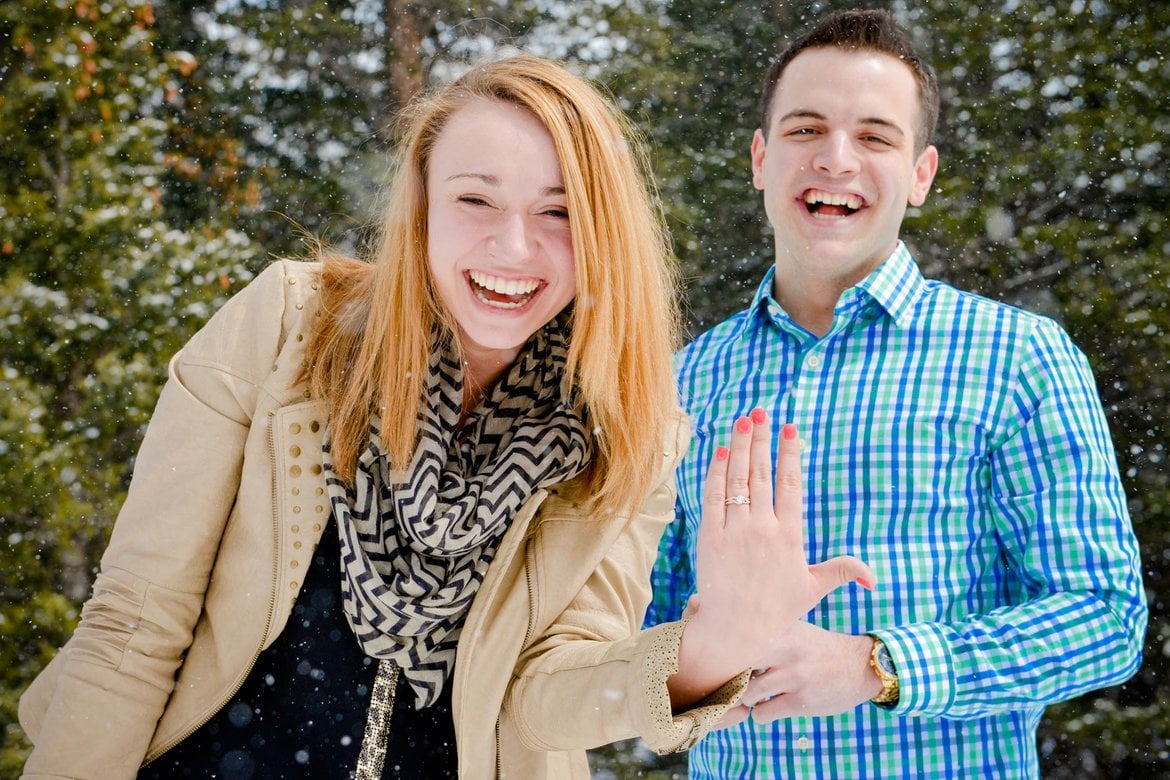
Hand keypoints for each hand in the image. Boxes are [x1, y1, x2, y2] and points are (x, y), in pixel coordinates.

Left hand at [670, 410, 873, 706]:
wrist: (735, 629)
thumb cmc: (776, 609)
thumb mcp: (813, 589)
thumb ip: (842, 572)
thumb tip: (873, 578)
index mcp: (790, 536)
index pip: (791, 485)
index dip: (790, 454)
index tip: (790, 429)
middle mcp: (763, 529)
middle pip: (762, 474)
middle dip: (761, 440)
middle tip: (762, 413)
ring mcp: (734, 532)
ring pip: (737, 480)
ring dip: (738, 447)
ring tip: (742, 422)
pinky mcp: (709, 537)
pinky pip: (713, 497)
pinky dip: (715, 472)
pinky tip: (719, 452)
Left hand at [738, 622, 880, 720]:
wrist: (861, 666)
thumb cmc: (818, 648)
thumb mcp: (793, 630)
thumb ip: (765, 634)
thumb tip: (727, 641)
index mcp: (780, 628)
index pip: (737, 639)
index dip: (724, 653)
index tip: (725, 661)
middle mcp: (785, 649)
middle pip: (736, 666)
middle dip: (731, 677)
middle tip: (734, 682)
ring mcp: (793, 676)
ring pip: (747, 694)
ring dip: (746, 699)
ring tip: (754, 696)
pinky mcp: (801, 701)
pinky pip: (763, 713)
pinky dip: (760, 715)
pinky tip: (767, 709)